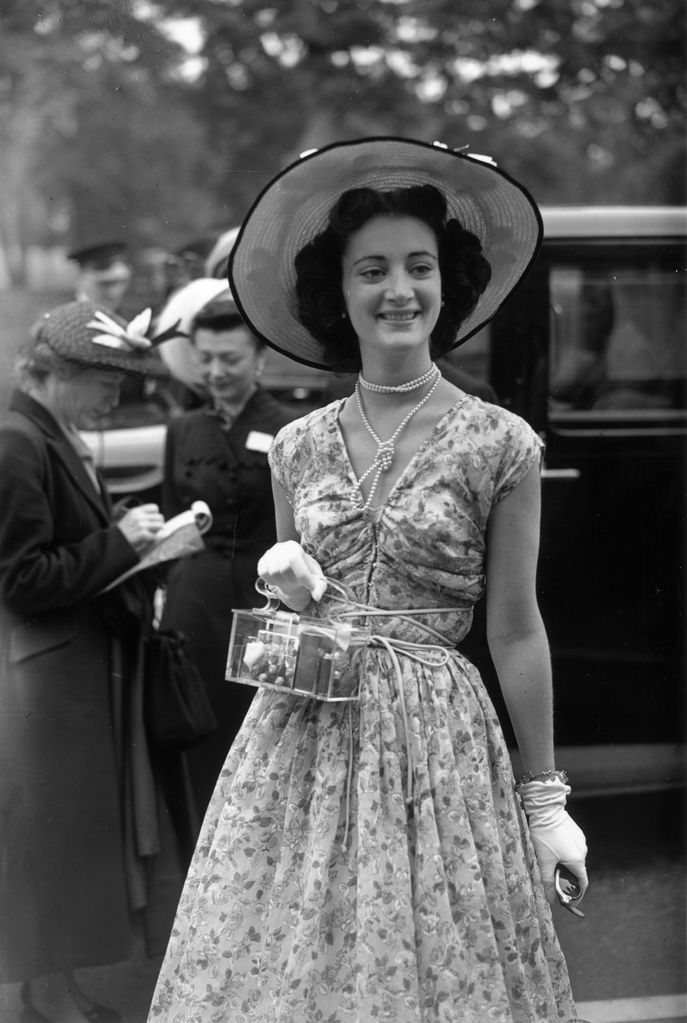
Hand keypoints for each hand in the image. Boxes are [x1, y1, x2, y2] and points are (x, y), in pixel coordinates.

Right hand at [117, 503, 164, 552]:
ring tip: (149, 536)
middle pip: (160, 517)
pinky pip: (155, 536)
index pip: (154, 507)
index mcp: (135, 511)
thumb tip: (160, 521)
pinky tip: (145, 541)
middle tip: (152, 531)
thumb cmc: (122, 533)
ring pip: (160, 525)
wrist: (113, 543)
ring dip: (156, 532)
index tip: (152, 521)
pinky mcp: (142, 534)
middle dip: (158, 524)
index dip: (155, 515)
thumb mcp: (130, 520)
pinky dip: (152, 540)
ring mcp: (141, 525)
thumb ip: (142, 517)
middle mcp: (138, 516)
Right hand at [257, 540, 326, 610]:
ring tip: (290, 582)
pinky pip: (264, 574)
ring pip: (274, 572)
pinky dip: (273, 582)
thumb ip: (319, 586)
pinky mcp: (261, 563)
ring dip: (283, 582)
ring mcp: (269, 555)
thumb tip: (317, 597)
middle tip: (298, 585)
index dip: (303, 575)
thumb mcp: (316, 577)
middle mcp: (280, 548)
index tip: (310, 587)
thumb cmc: (305, 572)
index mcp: (294, 547)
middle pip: (284, 567)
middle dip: (293, 581)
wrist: (292, 570)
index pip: (295, 559)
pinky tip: (280, 581)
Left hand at [519, 778, 587, 905]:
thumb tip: (551, 900)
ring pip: (574, 857)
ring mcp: (581, 840)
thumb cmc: (544, 836)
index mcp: (577, 860)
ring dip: (564, 861)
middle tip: (553, 875)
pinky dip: (564, 850)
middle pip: (577, 870)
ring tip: (550, 856)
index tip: (570, 899)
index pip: (582, 883)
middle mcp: (583, 851)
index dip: (577, 893)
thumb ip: (548, 882)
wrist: (546, 810)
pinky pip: (572, 846)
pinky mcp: (576, 832)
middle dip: (566, 876)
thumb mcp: (544, 861)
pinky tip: (553, 844)